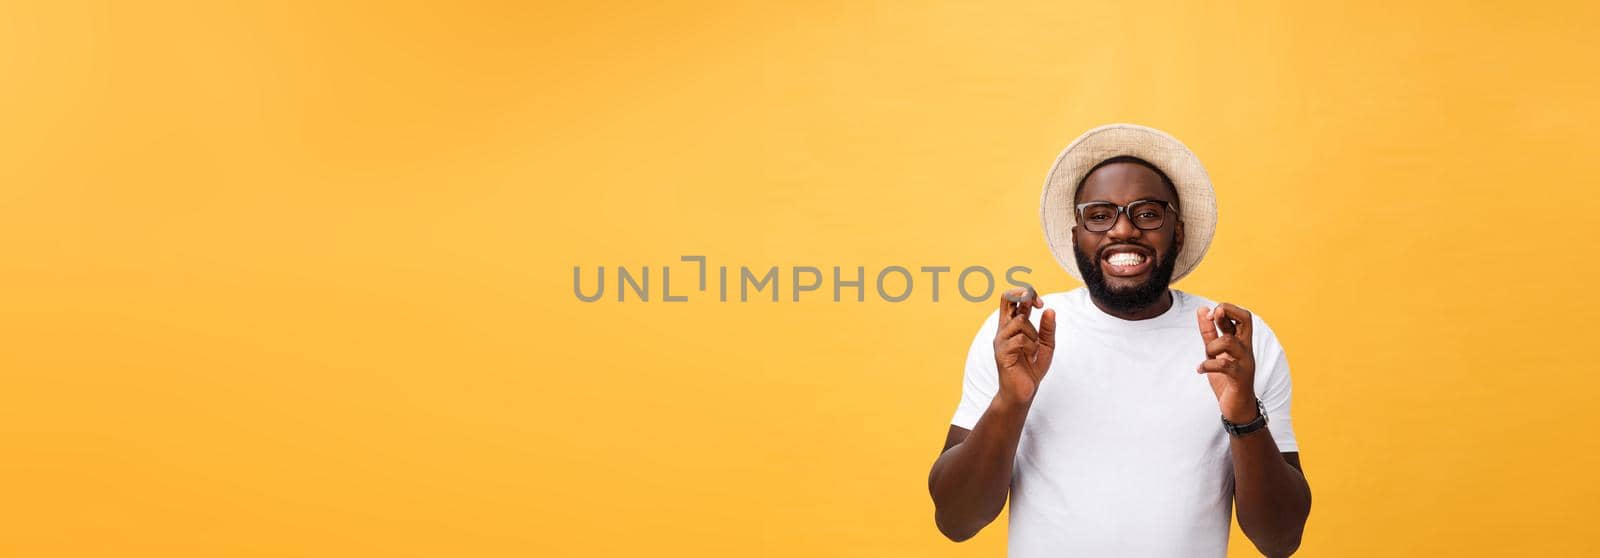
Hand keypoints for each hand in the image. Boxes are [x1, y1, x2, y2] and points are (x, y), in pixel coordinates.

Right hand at [992, 287, 1055, 406]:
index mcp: (1012, 326)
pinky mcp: (1001, 353)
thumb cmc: (1032, 368)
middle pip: (1007, 298)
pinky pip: (1020, 340)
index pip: (1011, 299)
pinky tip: (1031, 356)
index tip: (1040, 304)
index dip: (1026, 294)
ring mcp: (1001, 340)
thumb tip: (1049, 310)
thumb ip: (1047, 329)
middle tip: (1039, 305)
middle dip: (1025, 295)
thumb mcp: (1046, 346)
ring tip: (1034, 349)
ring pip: (1020, 321)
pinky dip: (1031, 347)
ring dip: (1034, 333)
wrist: (1023, 392)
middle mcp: (1004, 330)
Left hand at [1195, 302, 1257, 422]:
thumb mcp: (1215, 352)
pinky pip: (1224, 365)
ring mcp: (1245, 362)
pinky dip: (1207, 365)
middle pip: (1246, 319)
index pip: (1242, 315)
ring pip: (1229, 341)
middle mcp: (1246, 349)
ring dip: (1212, 346)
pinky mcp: (1240, 377)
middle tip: (1213, 317)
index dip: (1226, 308)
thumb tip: (1203, 309)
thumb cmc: (1227, 378)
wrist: (1238, 407)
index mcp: (1241, 341)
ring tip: (1206, 356)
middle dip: (1226, 312)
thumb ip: (1210, 333)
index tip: (1210, 313)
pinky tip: (1200, 369)